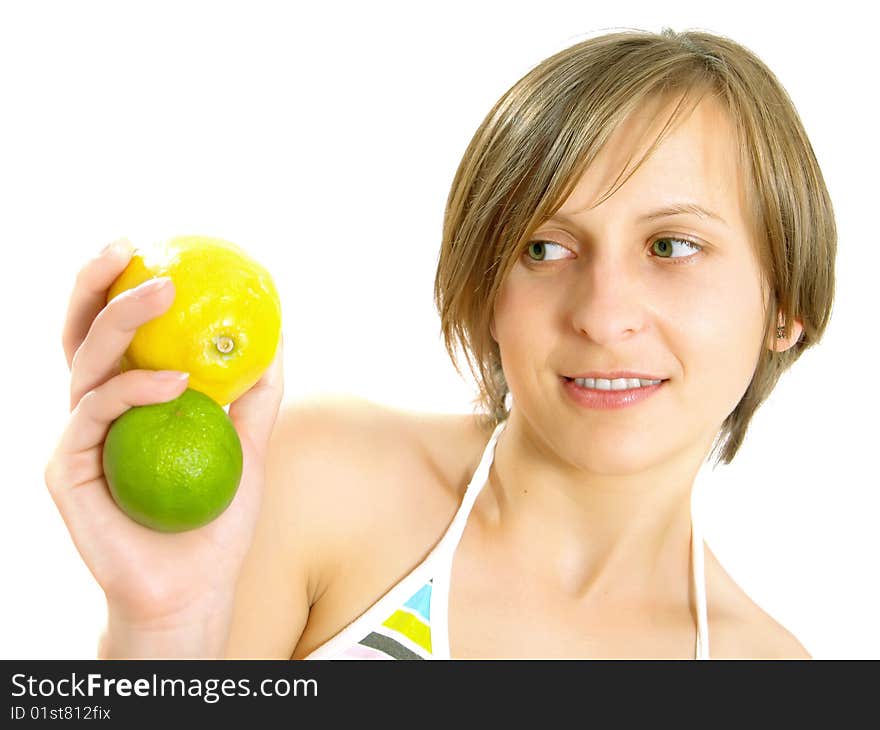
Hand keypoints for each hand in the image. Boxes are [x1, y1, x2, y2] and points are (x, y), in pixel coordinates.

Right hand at [44, 238, 283, 653]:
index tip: (147, 243)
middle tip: (130, 245)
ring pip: (84, 361)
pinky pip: (95, 414)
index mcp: (127, 399)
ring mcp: (77, 437)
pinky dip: (133, 390)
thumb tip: (279, 335)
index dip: (118, 284)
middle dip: (97, 281)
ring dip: (121, 320)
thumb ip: (255, 393)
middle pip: (81, 332)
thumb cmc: (216, 516)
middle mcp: (94, 410)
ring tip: (163, 292)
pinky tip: (175, 382)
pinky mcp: (66, 469)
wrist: (195, 584)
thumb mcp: (247, 444)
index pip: (113, 331)